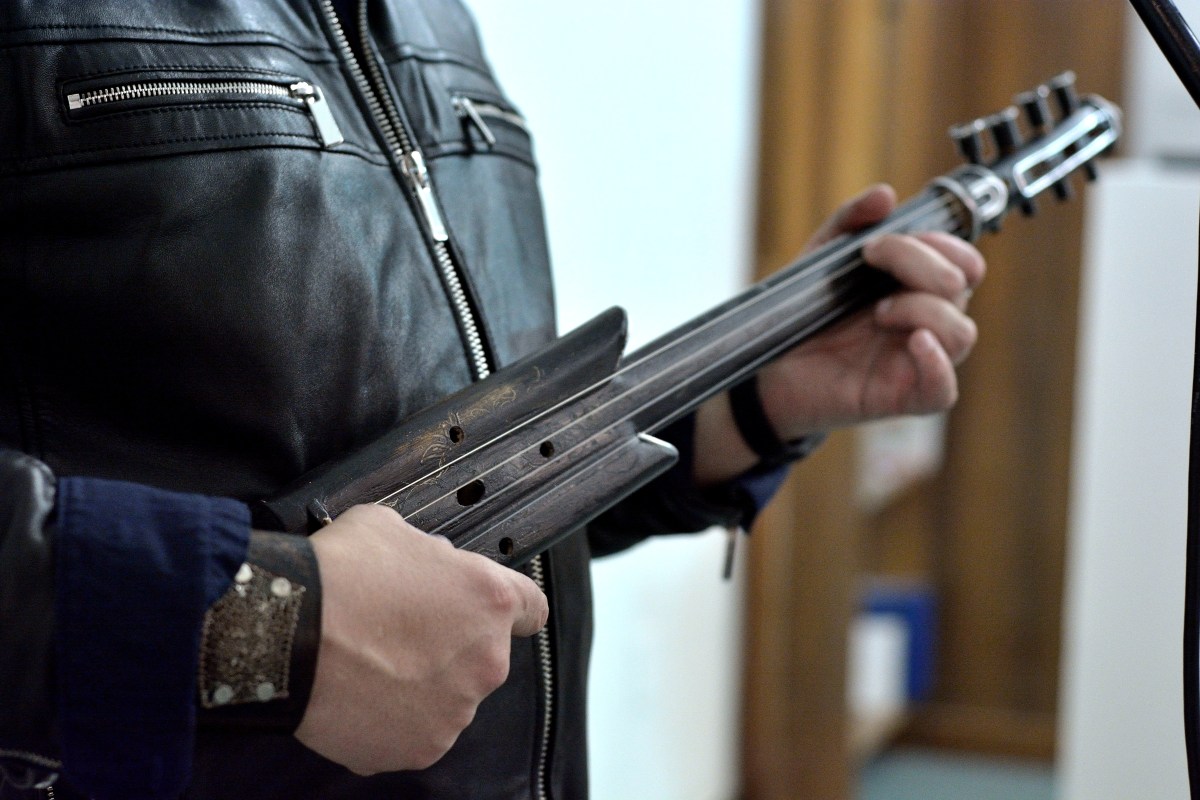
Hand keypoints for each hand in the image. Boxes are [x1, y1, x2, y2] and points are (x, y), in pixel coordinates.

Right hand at [293, 504, 547, 774]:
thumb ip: (427, 551)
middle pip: (480, 655)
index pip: (530, 609)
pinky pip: (413, 732)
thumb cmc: (334, 576)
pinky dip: (390, 719)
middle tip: (397, 633)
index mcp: (489, 600)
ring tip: (369, 664)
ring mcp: (454, 711)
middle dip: (447, 646)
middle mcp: (484, 660)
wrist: (281, 634)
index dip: (507, 608)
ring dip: (419, 684)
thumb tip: (426, 562)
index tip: (487, 614)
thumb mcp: (390, 528)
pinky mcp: (420, 748)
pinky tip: (358, 693)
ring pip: (447, 696)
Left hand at [693, 184, 983, 483]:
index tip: (884, 240)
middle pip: (963, 286)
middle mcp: (924, 322)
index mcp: (915, 288)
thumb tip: (884, 195)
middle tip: (874, 260)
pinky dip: (937, 364)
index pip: (962, 261)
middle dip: (922, 263)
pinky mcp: (900, 398)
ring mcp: (915, 361)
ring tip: (878, 311)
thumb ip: (848, 222)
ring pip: (962, 332)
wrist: (767, 369)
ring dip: (923, 308)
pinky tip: (916, 342)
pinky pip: (944, 390)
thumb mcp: (819, 259)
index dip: (942, 243)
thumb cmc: (803, 317)